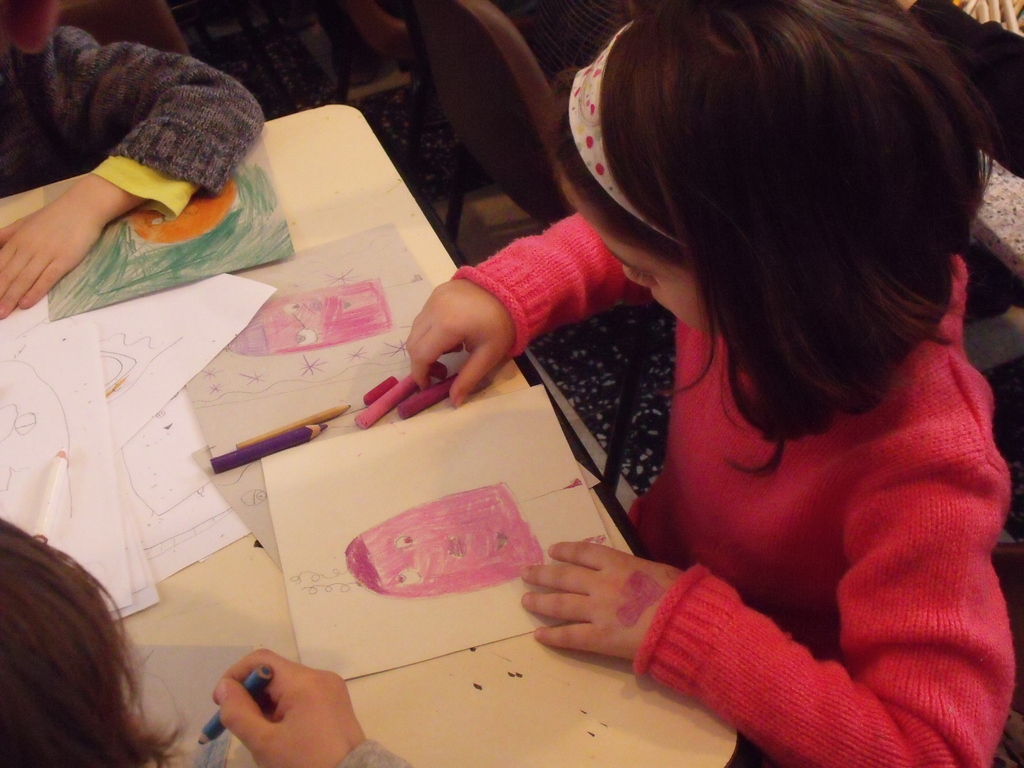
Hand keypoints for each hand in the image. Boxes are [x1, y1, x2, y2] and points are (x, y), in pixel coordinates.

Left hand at [0, 173, 142, 317]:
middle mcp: (27, 248)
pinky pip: (46, 279)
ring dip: (11, 298)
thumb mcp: (25, 222)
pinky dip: (35, 292)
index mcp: (17, 239)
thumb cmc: (55, 216)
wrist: (83, 208)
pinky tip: (26, 304)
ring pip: (24, 279)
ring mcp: (46, 254)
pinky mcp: (63, 260)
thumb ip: (7, 235)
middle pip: (8, 275)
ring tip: (4, 313)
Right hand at [214, 649, 365, 767]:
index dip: (236, 676)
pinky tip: (280, 733)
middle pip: (274, 673)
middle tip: (239, 726)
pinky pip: (301, 695)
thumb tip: (224, 687)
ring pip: (286, 685)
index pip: (261, 660)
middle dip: (251, 695)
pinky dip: (284, 708)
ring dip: (266, 704)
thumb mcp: (264, 743)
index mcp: (304, 681)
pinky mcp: (335, 701)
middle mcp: (320, 676)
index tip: (222, 704)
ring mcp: (330, 688)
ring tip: (262, 735)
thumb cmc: (304, 763)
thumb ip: (238, 713)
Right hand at [406, 279, 515, 404]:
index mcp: (447, 325)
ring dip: (425, 346)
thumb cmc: (502, 325)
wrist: (511, 289)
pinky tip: (451, 334)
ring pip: (416, 329)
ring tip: (450, 351)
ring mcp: (433, 298)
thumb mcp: (488, 355)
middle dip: (421, 362)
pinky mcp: (437, 291)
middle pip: (413, 343)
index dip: (420, 374)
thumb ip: (468, 379)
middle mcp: (434, 309)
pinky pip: (424, 316)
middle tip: (441, 372)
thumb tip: (454, 402)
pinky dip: (430, 331)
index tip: (428, 386)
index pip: (421, 354)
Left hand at [521, 542, 682, 659]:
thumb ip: (638, 572)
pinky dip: (552, 635)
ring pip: (560, 604)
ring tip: (525, 600)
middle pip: (564, 576)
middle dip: (543, 574)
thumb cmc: (680, 595)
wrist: (684, 623)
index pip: (584, 553)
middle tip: (526, 573)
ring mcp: (597, 610)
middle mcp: (602, 584)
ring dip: (540, 601)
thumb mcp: (659, 571)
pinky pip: (570, 636)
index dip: (566, 550)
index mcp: (619, 564)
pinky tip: (538, 635)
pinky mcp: (599, 637)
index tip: (552, 550)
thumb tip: (634, 576)